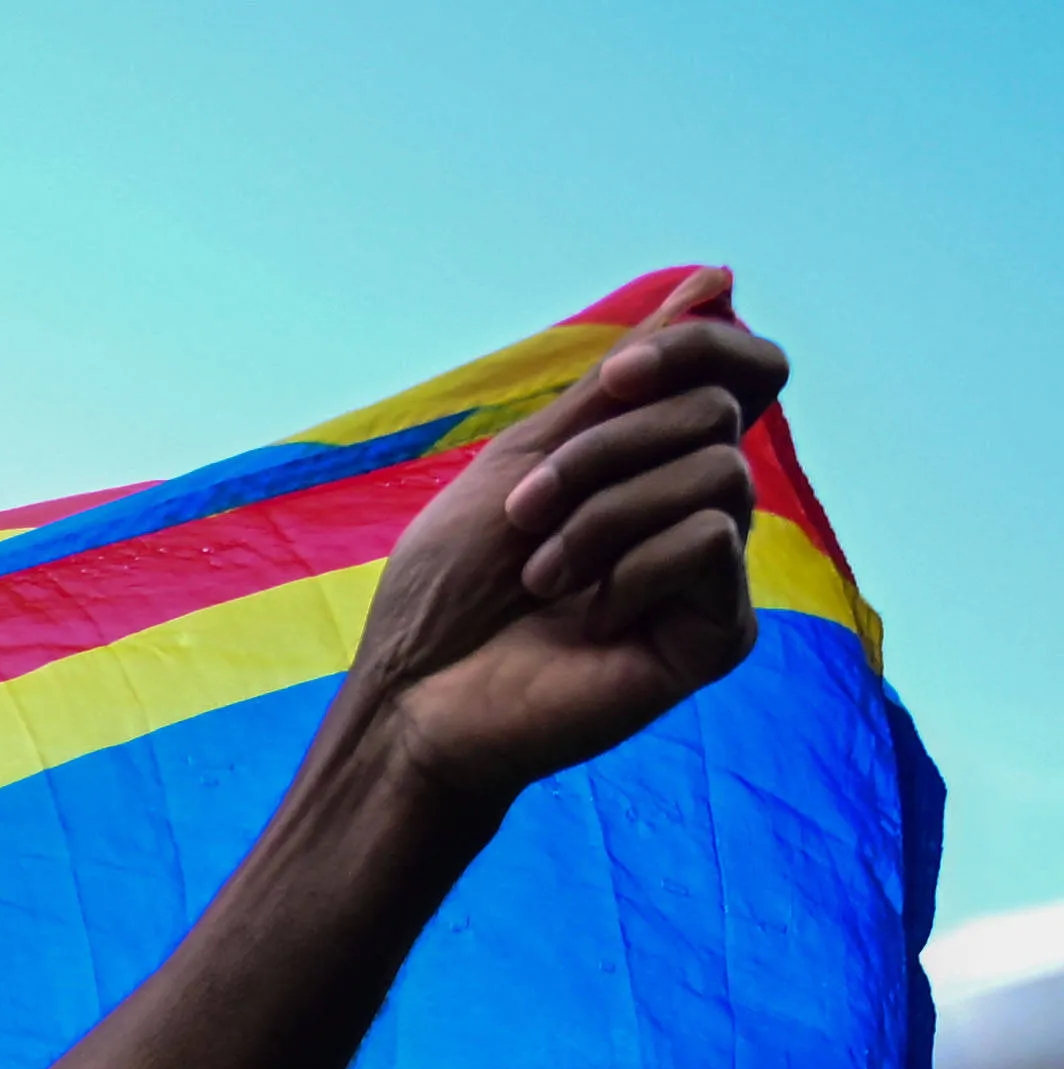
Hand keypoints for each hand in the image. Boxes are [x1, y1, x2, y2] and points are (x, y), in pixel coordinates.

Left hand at [350, 268, 787, 807]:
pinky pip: (711, 541)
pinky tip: (588, 618)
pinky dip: (630, 567)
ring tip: (540, 574)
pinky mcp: (719, 633)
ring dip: (603, 511)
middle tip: (523, 513)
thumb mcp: (526, 457)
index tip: (614, 377)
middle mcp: (697, 511)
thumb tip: (717, 280)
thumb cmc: (451, 588)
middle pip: (717, 411)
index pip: (743, 370)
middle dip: (601, 450)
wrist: (417, 696)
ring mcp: (713, 575)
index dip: (695, 349)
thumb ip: (619, 383)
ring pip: (718, 471)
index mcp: (655, 465)